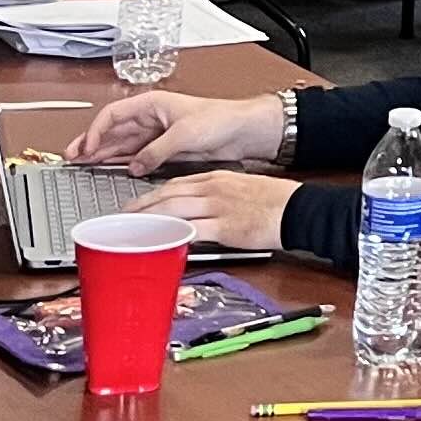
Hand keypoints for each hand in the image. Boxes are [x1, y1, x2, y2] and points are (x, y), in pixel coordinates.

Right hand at [66, 89, 280, 171]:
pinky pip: (134, 155)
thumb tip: (135, 164)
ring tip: (83, 165)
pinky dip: (120, 162)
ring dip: (102, 154)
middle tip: (71, 159)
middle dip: (91, 143)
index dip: (95, 131)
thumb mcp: (184, 134)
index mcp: (152, 104)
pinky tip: (109, 169)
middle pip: (112, 130)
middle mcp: (150, 117)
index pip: (113, 115)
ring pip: (121, 143)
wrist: (241, 131)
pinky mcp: (163, 148)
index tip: (84, 148)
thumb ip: (156, 150)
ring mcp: (155, 133)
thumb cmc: (219, 119)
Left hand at [131, 170, 296, 253]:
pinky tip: (161, 242)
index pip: (175, 184)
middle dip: (142, 207)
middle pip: (168, 195)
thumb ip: (217, 198)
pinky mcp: (225, 227)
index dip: (152, 195)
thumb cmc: (273, 201)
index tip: (137, 204)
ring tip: (132, 231)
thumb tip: (197, 212)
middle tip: (124, 218)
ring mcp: (218, 207)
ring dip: (150, 220)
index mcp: (217, 178)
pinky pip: (192, 230)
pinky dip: (174, 235)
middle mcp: (213, 189)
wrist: (296, 208)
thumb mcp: (241, 190)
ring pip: (174, 210)